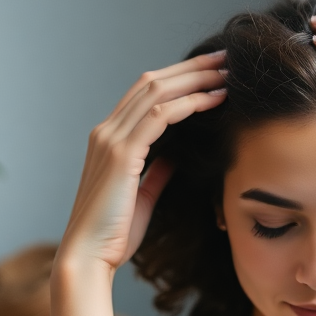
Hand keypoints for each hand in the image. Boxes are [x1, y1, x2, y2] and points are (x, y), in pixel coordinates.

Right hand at [58, 51, 227, 273]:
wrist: (88, 257)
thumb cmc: (114, 234)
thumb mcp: (142, 197)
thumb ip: (156, 171)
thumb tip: (175, 156)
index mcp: (109, 139)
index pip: (145, 94)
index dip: (179, 78)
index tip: (212, 72)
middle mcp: (106, 131)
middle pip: (152, 82)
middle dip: (191, 68)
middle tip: (225, 59)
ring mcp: (111, 140)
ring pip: (157, 91)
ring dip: (195, 79)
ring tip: (227, 73)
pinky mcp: (122, 155)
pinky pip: (161, 116)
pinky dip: (190, 103)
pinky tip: (214, 99)